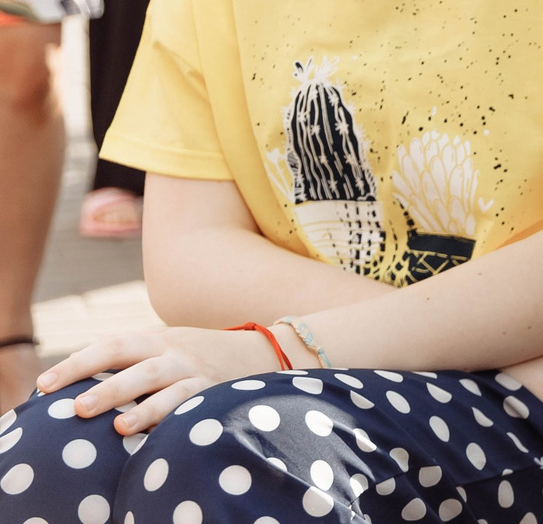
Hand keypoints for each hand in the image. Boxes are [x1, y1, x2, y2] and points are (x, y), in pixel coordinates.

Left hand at [34, 326, 280, 432]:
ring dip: (142, 408)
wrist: (262, 350)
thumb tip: (72, 381)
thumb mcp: (165, 346)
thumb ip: (128, 359)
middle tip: (76, 408)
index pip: (111, 345)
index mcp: (155, 339)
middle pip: (135, 363)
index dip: (77, 363)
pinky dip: (173, 421)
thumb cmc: (197, 355)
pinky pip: (193, 407)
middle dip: (105, 386)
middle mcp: (175, 352)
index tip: (45, 384)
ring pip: (167, 388)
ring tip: (118, 427)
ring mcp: (197, 373)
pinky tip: (155, 438)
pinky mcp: (216, 393)